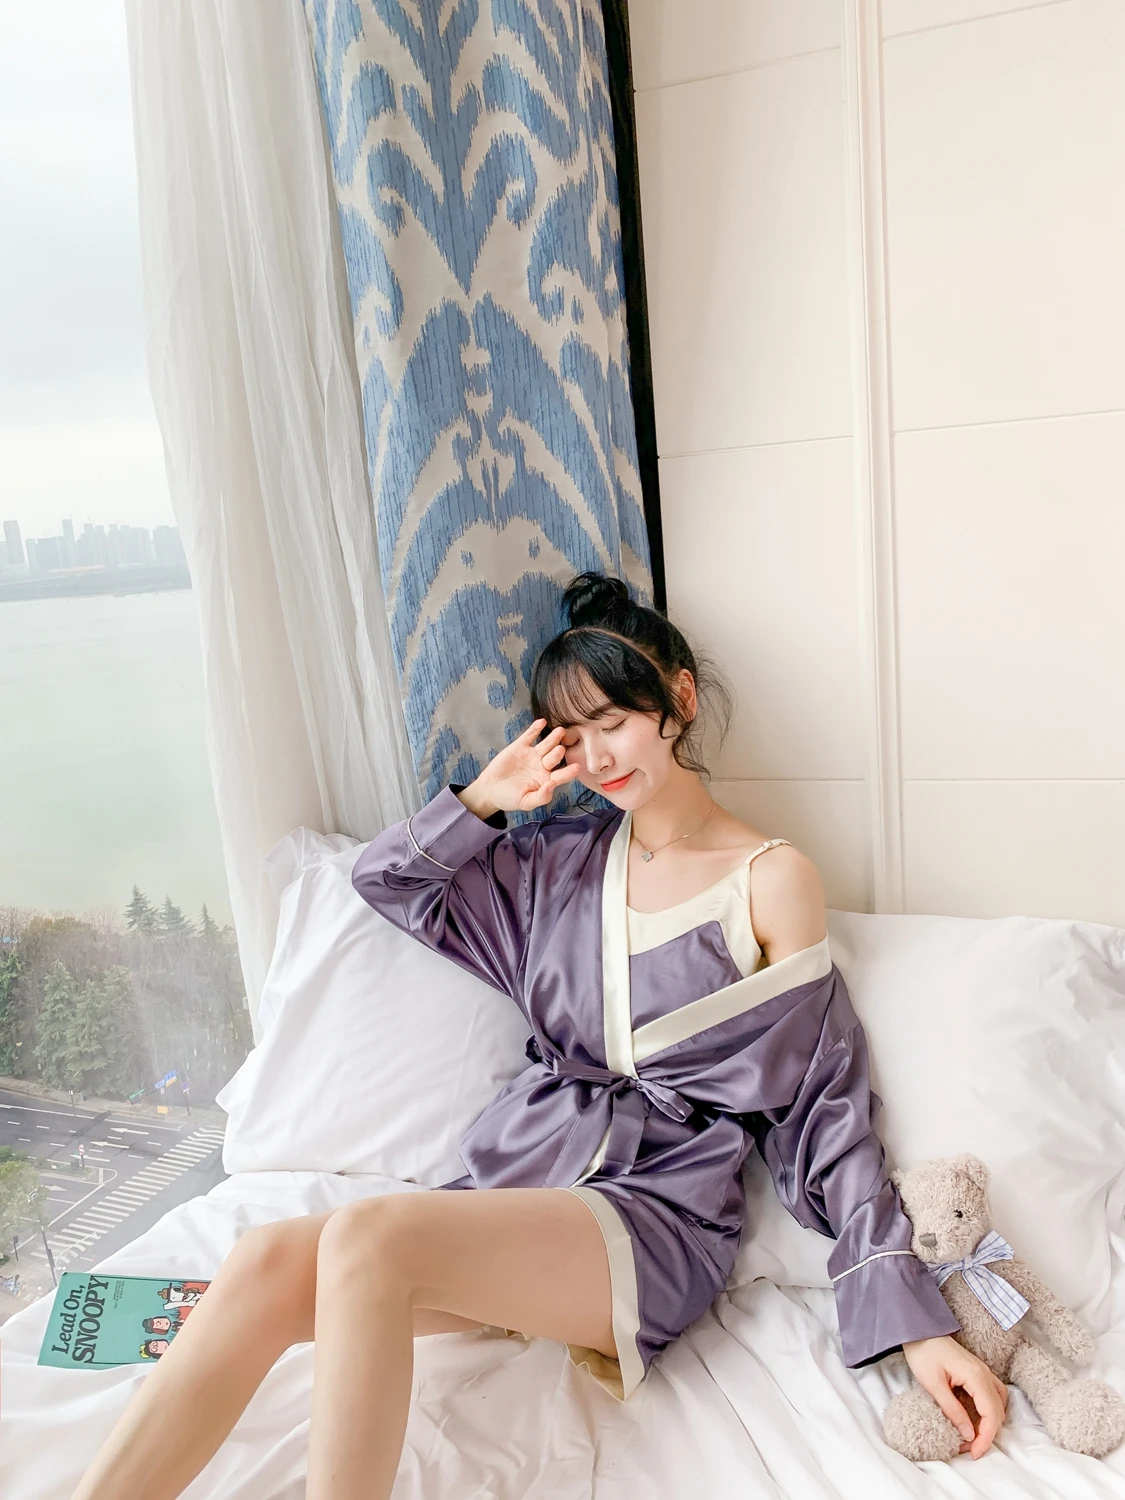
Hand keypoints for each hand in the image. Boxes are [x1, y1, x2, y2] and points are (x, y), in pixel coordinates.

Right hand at [459, 718, 581, 815]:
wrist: (489, 790)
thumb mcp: (526, 803)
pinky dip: (535, 729)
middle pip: (554, 757)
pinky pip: (530, 736)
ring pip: (546, 744)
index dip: (569, 772)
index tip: (577, 767)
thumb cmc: (509, 799)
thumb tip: (552, 785)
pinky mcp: (520, 746)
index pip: (561, 775)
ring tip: (560, 731)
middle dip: (558, 753)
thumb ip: (541, 797)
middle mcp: (542, 766)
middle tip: (561, 749)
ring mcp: (532, 755)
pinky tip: (542, 722)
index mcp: (546, 780)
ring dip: (553, 738)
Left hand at [902, 1335, 1008, 1459]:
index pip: (991, 1415)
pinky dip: (990, 1410)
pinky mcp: (977, 1371)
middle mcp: (985, 1374)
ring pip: (999, 1404)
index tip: (973, 1453)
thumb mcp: (933, 1384)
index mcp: (976, 1376)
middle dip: (987, 1434)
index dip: (986, 1438)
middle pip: (998, 1412)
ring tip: (973, 1436)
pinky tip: (976, 1418)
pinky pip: (993, 1395)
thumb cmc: (923, 1353)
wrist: (918, 1329)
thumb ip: (952, 1410)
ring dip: (990, 1423)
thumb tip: (969, 1435)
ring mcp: (983, 1371)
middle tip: (969, 1448)